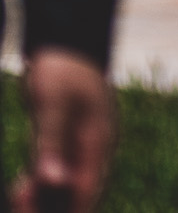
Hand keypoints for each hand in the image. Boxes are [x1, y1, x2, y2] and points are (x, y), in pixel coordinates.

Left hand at [12, 47, 114, 212]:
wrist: (67, 44)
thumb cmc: (61, 69)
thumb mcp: (52, 104)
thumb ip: (52, 142)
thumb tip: (52, 181)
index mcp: (98, 141)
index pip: (88, 190)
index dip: (70, 210)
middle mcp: (94, 149)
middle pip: (78, 194)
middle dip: (50, 207)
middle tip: (19, 200)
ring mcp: (83, 147)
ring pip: (67, 187)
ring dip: (43, 199)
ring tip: (18, 192)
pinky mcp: (69, 144)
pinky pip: (59, 175)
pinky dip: (41, 185)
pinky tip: (23, 184)